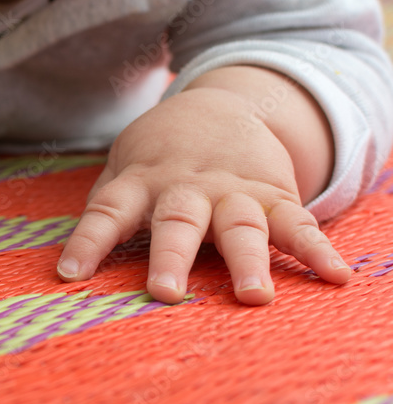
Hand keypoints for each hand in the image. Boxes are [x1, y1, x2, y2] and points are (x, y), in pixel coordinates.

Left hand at [56, 87, 351, 305]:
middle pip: (176, 221)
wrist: (219, 108)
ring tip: (254, 295)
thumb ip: (106, 212)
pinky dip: (317, 250)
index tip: (69, 275)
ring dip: (247, 259)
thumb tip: (72, 265)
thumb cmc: (157, 160)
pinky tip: (335, 276)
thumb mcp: (123, 174)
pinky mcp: (274, 196)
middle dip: (171, 256)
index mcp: (140, 184)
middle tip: (164, 292)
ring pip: (240, 225)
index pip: (106, 213)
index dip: (87, 244)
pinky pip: (298, 224)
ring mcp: (232, 191)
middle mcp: (185, 188)